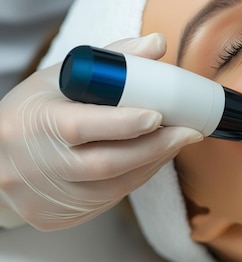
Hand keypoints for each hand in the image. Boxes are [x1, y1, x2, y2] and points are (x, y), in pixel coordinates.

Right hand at [0, 34, 202, 230]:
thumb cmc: (31, 113)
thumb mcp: (60, 80)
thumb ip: (111, 63)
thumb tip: (157, 43)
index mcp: (36, 125)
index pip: (84, 127)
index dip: (125, 123)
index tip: (160, 115)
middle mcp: (40, 165)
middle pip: (108, 164)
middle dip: (156, 147)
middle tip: (189, 132)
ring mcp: (48, 197)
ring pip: (115, 187)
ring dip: (153, 164)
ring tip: (176, 143)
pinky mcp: (57, 218)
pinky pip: (109, 200)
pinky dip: (136, 179)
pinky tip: (152, 161)